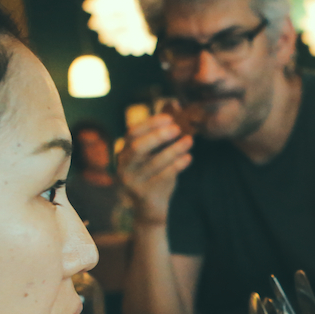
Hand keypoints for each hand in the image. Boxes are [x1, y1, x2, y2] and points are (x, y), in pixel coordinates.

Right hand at [117, 106, 192, 225]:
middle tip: (178, 129)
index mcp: (124, 152)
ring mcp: (132, 181)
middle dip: (158, 136)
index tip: (170, 117)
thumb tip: (176, 106)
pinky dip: (177, 165)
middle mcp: (124, 166)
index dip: (151, 123)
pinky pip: (163, 177)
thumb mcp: (155, 155)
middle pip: (137, 147)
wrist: (151, 207)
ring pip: (153, 162)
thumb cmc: (155, 175)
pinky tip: (189, 157)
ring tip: (190, 141)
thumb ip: (162, 136)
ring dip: (173, 150)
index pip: (133, 132)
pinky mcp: (144, 194)